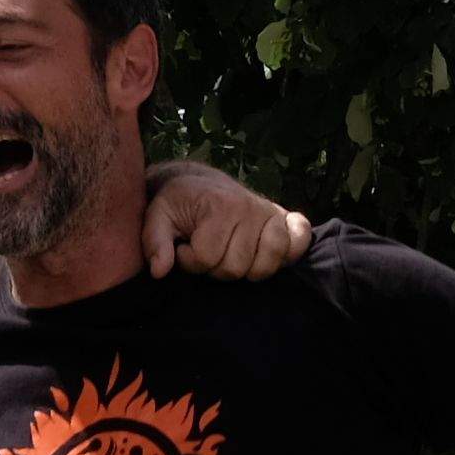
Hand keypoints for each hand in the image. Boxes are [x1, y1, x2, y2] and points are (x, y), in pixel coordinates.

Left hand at [143, 161, 308, 281]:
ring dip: (244, 269)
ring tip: (229, 254)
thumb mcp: (157, 216)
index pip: (208, 259)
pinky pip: (300, 240)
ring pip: (264, 266)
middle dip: (215, 267)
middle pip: (236, 268)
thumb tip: (160, 271)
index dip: (191, 261)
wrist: (199, 183)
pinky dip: (290, 251)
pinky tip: (267, 251)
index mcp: (219, 206)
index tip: (184, 246)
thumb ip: (154, 242)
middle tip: (207, 249)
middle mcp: (250, 207)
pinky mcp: (284, 218)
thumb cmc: (178, 203)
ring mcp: (270, 213)